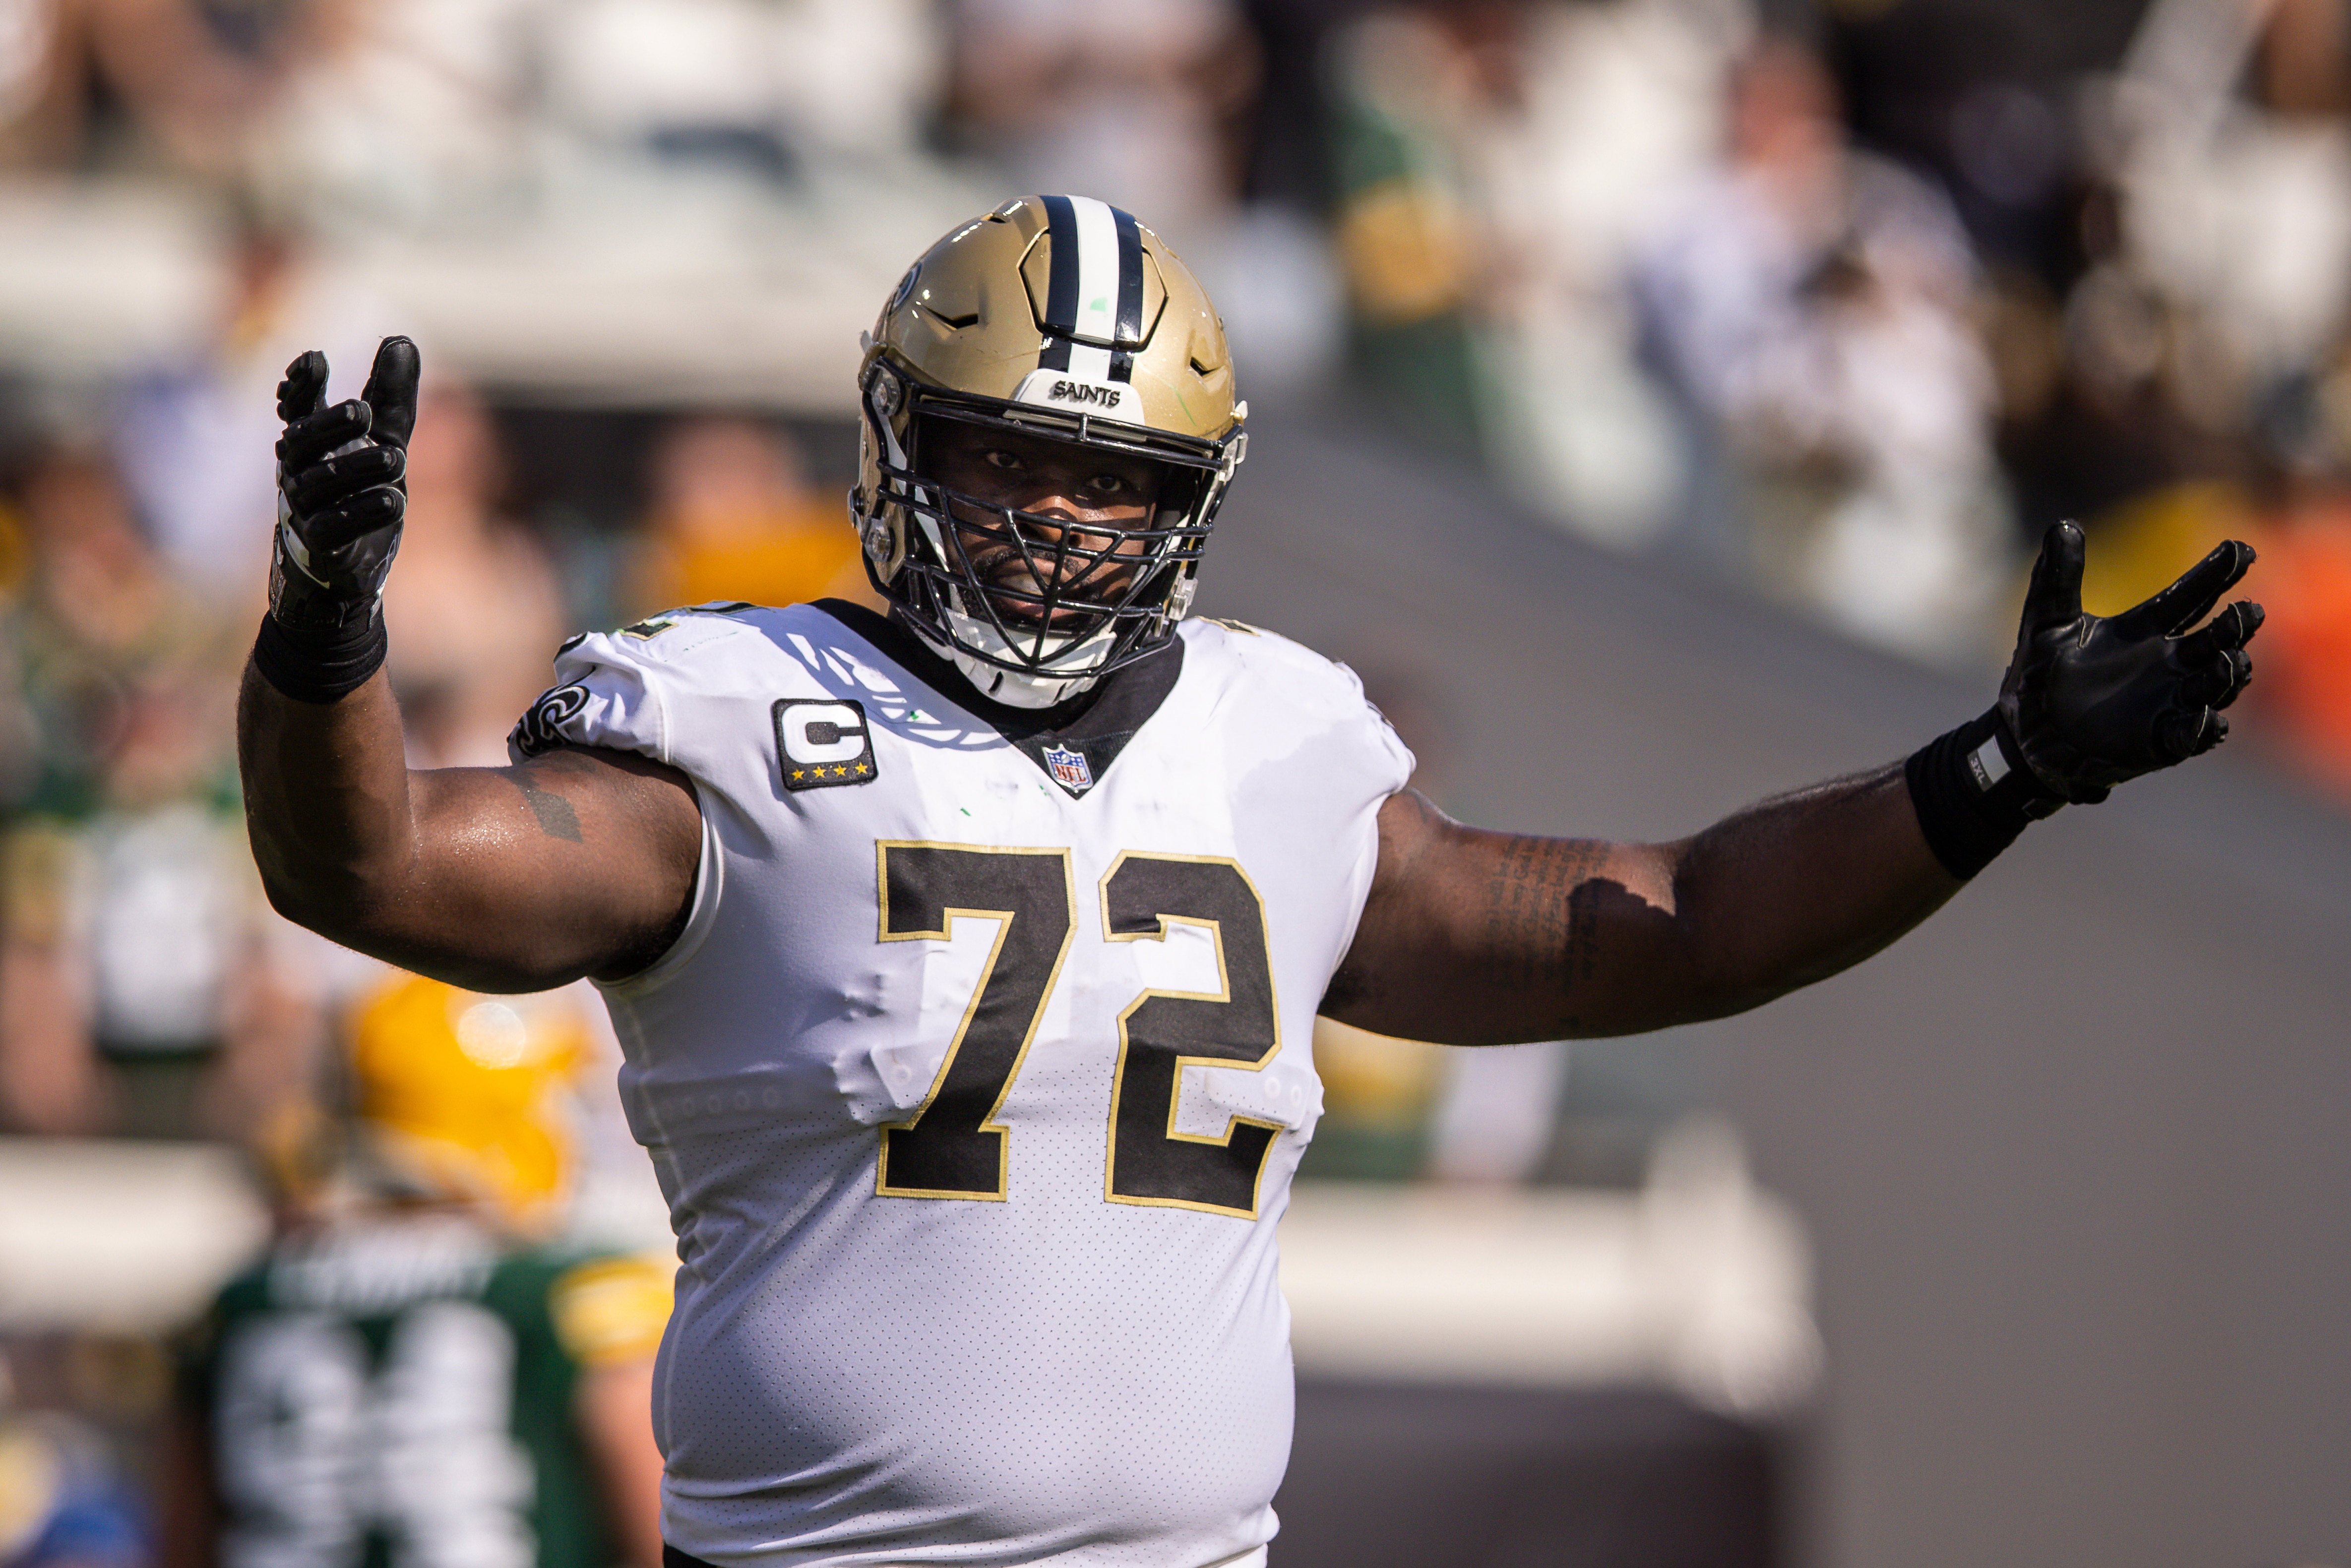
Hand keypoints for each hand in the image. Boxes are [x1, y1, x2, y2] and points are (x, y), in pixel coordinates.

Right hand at [270, 337, 419, 624]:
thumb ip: (391, 397)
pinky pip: (334, 528)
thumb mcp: (383, 440)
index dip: (299, 384)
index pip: (294, 408)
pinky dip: (364, 514)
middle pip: (302, 441)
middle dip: (329, 424)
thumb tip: (403, 339)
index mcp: (308, 444)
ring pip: (321, 484)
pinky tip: (394, 501)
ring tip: (396, 458)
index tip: (315, 359)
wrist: (349, 567)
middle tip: (362, 410)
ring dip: (359, 469)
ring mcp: (304, 511)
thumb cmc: (359, 494)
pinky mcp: (321, 547)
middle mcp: (297, 473)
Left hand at [1998, 521, 2262, 803]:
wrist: (2022, 734)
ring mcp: (2167, 701)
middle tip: (2246, 612)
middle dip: (2234, 627)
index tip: (2240, 549)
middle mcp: (2165, 663)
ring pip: (2214, 684)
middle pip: (2215, 640)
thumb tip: (2062, 524)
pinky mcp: (2158, 741)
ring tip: (2229, 660)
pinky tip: (2205, 718)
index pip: (2189, 596)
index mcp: (2143, 630)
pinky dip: (2201, 727)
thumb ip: (2058, 576)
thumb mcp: (2044, 622)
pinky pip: (2191, 734)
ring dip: (2226, 673)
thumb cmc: (2037, 675)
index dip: (2216, 573)